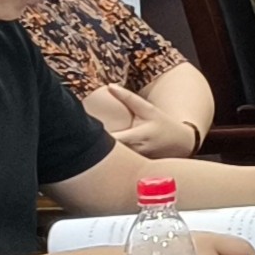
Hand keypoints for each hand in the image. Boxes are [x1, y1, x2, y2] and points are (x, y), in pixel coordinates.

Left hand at [82, 83, 196, 159]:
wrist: (180, 143)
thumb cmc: (162, 124)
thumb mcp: (148, 109)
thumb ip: (129, 98)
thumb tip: (110, 86)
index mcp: (137, 136)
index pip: (113, 139)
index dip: (98, 137)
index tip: (84, 131)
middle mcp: (135, 151)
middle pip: (108, 154)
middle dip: (93, 148)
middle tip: (74, 142)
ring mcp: (135, 163)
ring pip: (111, 162)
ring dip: (98, 156)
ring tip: (82, 150)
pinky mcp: (133, 169)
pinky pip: (116, 167)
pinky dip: (106, 163)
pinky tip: (95, 161)